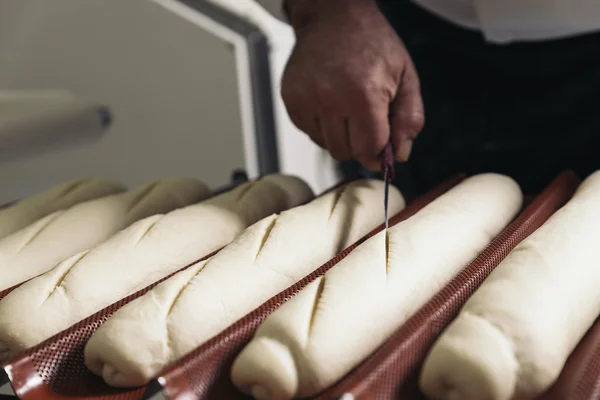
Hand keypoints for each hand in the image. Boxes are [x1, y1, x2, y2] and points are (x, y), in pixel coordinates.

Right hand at [282, 0, 423, 169]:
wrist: (332, 18)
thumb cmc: (371, 43)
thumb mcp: (405, 76)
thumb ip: (409, 119)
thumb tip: (400, 155)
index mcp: (364, 95)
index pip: (369, 149)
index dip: (378, 153)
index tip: (382, 148)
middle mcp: (331, 99)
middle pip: (346, 152)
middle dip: (359, 143)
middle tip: (365, 120)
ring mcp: (306, 100)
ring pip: (326, 146)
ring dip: (340, 135)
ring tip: (347, 108)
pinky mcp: (290, 100)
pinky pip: (310, 133)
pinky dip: (322, 126)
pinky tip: (330, 103)